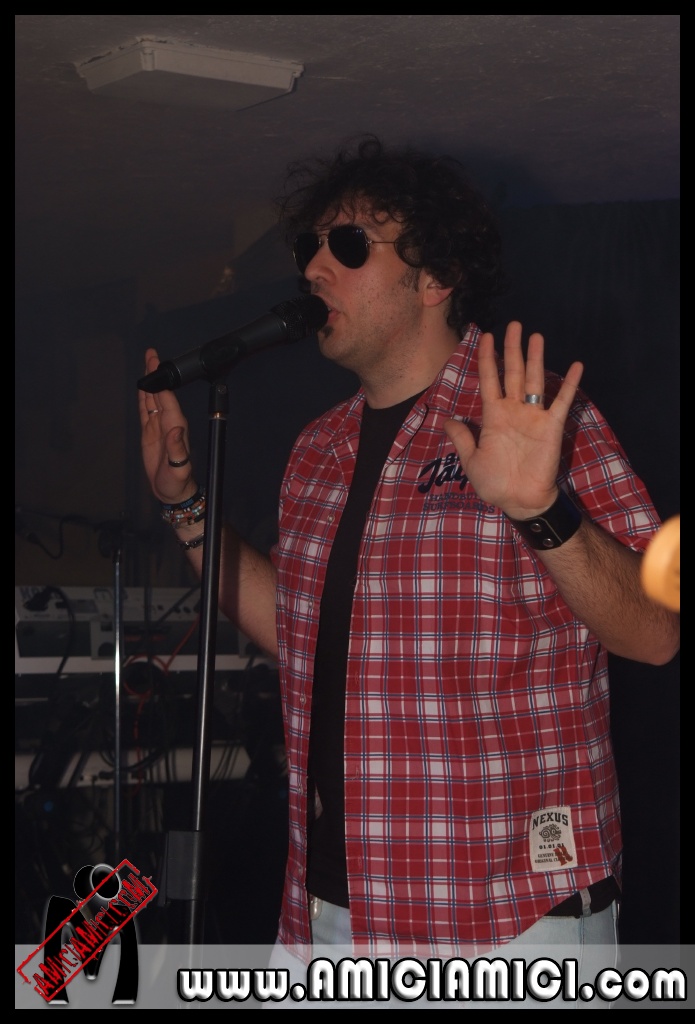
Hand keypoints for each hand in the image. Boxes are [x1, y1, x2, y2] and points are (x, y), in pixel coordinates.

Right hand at [138, 348, 196, 503]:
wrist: (172, 491)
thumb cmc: (177, 481)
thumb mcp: (178, 468)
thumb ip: (177, 450)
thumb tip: (176, 429)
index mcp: (176, 427)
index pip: (168, 400)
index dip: (162, 383)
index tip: (156, 366)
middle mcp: (169, 423)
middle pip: (161, 393)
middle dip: (156, 374)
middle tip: (151, 354)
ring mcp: (159, 426)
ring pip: (153, 398)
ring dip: (150, 381)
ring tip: (147, 362)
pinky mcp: (150, 432)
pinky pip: (146, 410)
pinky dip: (144, 397)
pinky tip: (143, 386)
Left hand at [444, 322, 583, 518]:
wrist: (519, 500)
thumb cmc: (495, 483)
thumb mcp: (471, 460)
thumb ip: (462, 438)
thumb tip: (447, 419)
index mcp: (493, 416)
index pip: (489, 380)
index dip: (487, 359)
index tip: (485, 337)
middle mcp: (513, 410)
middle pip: (513, 373)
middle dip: (513, 349)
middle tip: (513, 325)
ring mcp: (533, 416)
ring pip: (535, 381)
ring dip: (536, 359)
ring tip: (536, 336)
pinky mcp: (551, 426)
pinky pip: (561, 402)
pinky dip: (570, 384)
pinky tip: (576, 366)